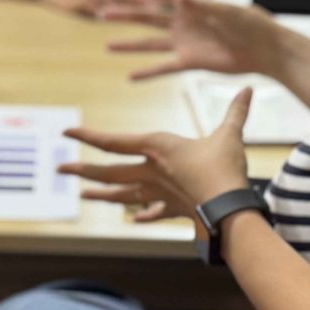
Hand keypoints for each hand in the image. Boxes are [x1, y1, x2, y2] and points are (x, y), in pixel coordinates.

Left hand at [60, 89, 252, 223]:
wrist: (229, 210)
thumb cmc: (224, 169)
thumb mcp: (229, 135)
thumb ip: (236, 112)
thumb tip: (249, 90)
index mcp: (157, 148)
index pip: (113, 140)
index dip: (87, 136)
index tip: (66, 133)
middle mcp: (150, 171)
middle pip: (108, 171)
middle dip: (82, 170)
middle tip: (60, 169)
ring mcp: (159, 193)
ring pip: (123, 195)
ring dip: (101, 195)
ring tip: (83, 197)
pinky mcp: (173, 209)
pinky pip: (153, 212)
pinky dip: (144, 215)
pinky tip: (134, 219)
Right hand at [100, 0, 280, 80]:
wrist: (267, 49)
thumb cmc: (252, 23)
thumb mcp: (228, 11)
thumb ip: (205, 6)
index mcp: (191, 3)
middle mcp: (183, 22)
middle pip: (148, 17)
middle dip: (125, 14)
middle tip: (102, 12)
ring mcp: (185, 42)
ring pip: (150, 43)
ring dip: (129, 45)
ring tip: (107, 46)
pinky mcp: (192, 62)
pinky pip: (165, 68)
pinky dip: (148, 73)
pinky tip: (131, 77)